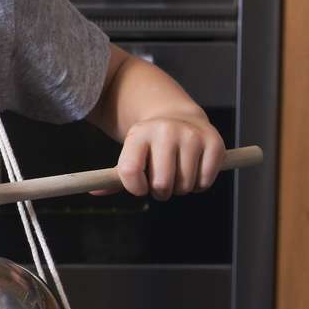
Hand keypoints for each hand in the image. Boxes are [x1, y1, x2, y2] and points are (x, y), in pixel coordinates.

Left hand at [95, 116, 225, 198]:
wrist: (178, 117)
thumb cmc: (150, 146)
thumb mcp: (130, 154)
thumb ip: (114, 177)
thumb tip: (94, 191)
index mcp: (139, 134)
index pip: (130, 172)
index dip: (135, 188)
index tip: (140, 186)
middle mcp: (165, 131)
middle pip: (161, 185)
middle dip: (161, 192)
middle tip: (162, 181)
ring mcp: (191, 135)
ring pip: (185, 186)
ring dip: (181, 188)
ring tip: (178, 173)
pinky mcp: (214, 142)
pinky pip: (205, 181)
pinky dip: (200, 184)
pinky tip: (194, 170)